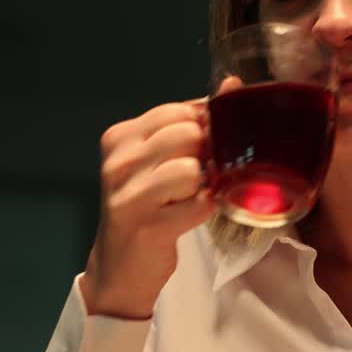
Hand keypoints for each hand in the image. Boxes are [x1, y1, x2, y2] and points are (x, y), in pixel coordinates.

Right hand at [79, 96, 218, 318]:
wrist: (120, 266)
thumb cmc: (146, 206)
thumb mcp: (158, 160)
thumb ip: (191, 122)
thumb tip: (233, 84)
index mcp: (119, 137)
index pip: (177, 111)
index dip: (203, 127)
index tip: (203, 149)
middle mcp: (118, 162)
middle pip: (187, 134)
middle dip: (206, 154)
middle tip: (200, 176)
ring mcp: (129, 195)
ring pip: (192, 169)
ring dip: (204, 185)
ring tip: (191, 196)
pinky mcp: (147, 226)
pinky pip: (198, 205)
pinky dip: (204, 209)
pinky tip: (189, 215)